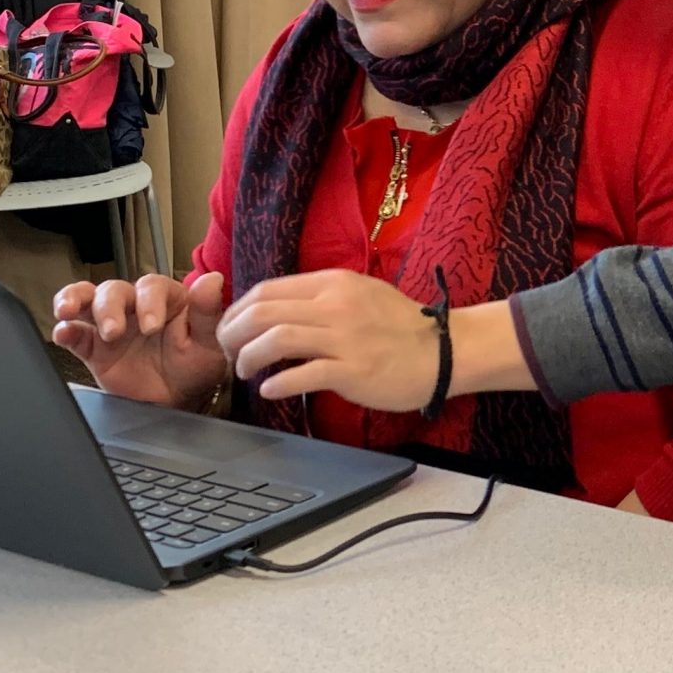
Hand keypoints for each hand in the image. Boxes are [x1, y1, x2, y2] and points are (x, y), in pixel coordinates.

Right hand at [52, 271, 228, 409]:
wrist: (178, 400)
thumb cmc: (195, 366)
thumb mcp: (208, 342)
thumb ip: (207, 312)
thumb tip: (213, 279)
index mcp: (166, 299)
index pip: (152, 287)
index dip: (149, 302)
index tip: (152, 326)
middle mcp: (135, 305)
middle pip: (114, 290)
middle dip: (110, 307)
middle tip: (114, 332)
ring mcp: (111, 323)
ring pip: (89, 301)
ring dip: (75, 301)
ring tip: (67, 312)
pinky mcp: (93, 347)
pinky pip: (75, 334)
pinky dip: (65, 331)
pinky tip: (61, 333)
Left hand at [218, 269, 440, 408]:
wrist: (444, 352)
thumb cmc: (401, 327)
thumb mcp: (360, 294)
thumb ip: (321, 297)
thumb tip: (278, 309)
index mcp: (333, 282)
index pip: (267, 289)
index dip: (238, 310)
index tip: (230, 329)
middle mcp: (336, 305)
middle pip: (263, 312)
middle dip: (233, 333)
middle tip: (228, 352)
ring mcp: (345, 338)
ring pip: (277, 339)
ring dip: (249, 356)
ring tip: (244, 371)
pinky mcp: (354, 371)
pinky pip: (303, 374)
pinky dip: (277, 383)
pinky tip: (269, 390)